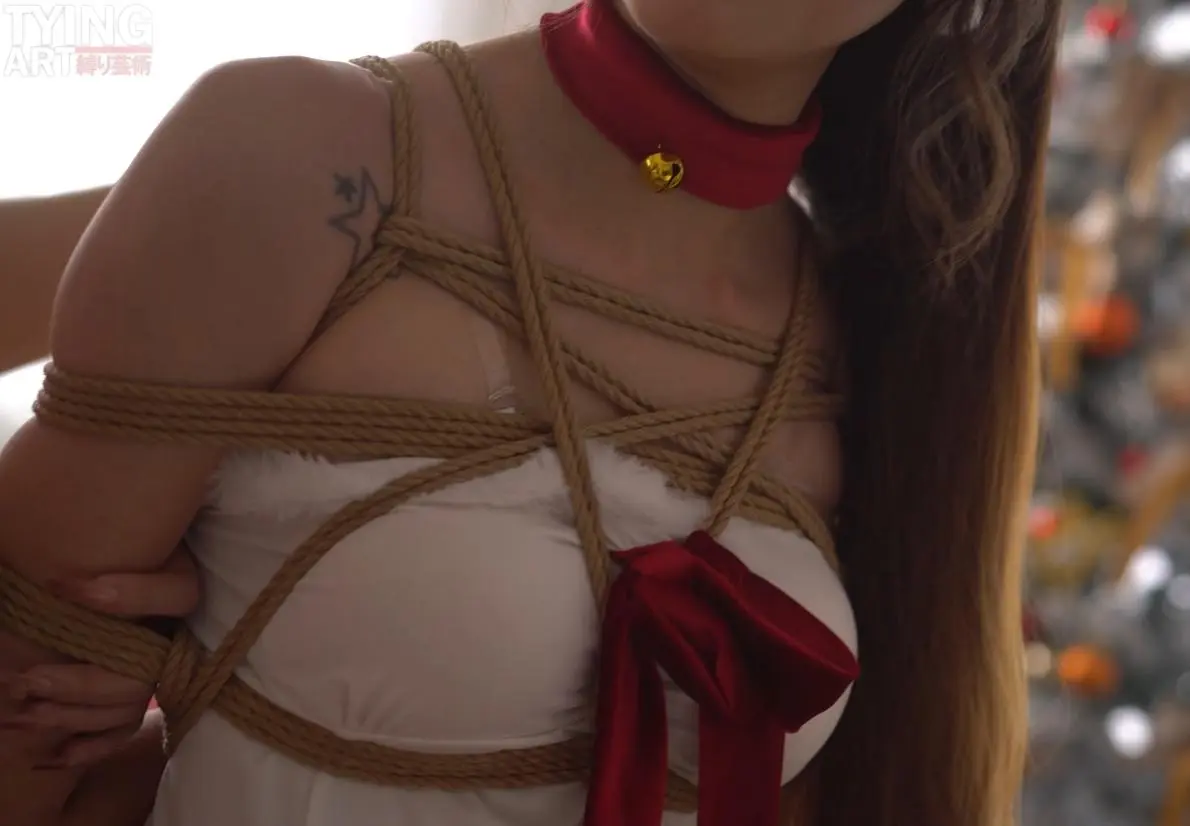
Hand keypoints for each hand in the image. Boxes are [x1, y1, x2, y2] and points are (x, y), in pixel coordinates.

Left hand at [0, 545, 199, 766]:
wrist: (112, 568)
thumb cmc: (111, 547)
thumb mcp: (118, 542)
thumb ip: (94, 551)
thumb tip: (59, 567)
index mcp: (180, 581)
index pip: (178, 594)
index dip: (128, 595)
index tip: (61, 585)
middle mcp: (175, 631)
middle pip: (144, 670)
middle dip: (82, 681)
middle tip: (26, 679)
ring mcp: (161, 667)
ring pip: (130, 705)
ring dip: (74, 714)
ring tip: (23, 710)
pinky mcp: (142, 696)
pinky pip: (125, 730)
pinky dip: (92, 746)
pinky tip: (56, 755)